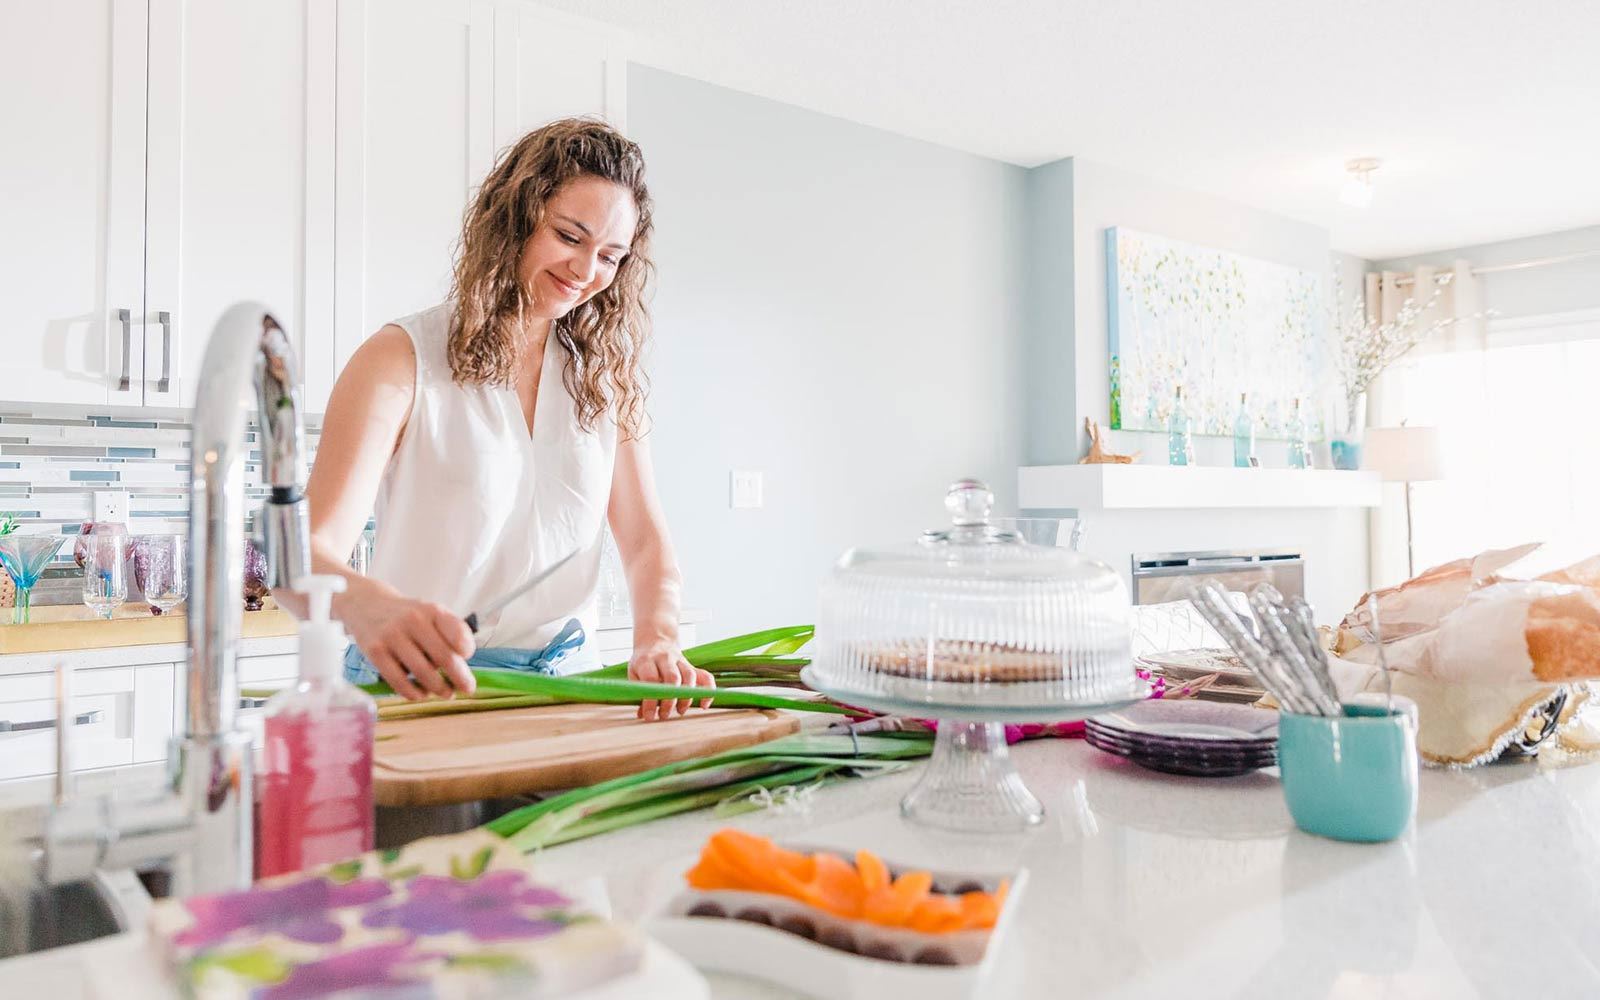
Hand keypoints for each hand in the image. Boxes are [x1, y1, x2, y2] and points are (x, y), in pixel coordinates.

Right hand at [342, 591, 476, 700]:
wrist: (367, 605)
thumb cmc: (408, 616)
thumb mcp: (431, 613)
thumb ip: (450, 632)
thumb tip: (463, 663)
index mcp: (432, 611)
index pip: (457, 632)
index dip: (466, 648)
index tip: (467, 658)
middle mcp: (413, 621)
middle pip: (443, 656)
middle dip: (459, 677)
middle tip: (467, 689)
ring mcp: (392, 636)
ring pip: (422, 672)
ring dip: (438, 688)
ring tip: (446, 693)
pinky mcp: (375, 652)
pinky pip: (398, 680)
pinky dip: (413, 692)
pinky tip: (421, 694)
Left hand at [628, 639, 713, 720]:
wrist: (656, 641)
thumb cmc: (643, 662)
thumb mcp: (634, 673)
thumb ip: (638, 693)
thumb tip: (642, 715)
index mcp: (647, 660)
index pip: (651, 679)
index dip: (651, 700)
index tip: (650, 716)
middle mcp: (665, 658)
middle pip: (673, 678)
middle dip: (670, 700)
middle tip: (664, 715)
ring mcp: (680, 660)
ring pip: (689, 677)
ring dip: (686, 698)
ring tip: (680, 711)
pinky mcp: (691, 665)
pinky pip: (705, 676)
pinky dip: (707, 691)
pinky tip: (703, 705)